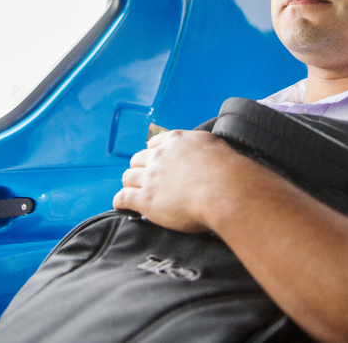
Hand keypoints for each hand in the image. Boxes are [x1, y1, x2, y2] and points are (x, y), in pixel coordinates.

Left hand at [112, 129, 247, 232]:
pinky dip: (120, 201)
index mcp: (175, 141)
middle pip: (138, 160)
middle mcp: (159, 156)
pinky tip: (120, 205)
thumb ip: (202, 147)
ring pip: (129, 178)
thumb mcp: (214, 147)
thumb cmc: (227, 171)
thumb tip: (204, 152)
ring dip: (129, 184)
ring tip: (131, 191)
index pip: (154, 144)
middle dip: (139, 168)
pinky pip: (124, 198)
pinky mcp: (146, 200)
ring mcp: (150, 178)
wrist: (224, 190)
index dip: (152, 153)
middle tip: (144, 179)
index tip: (154, 160)